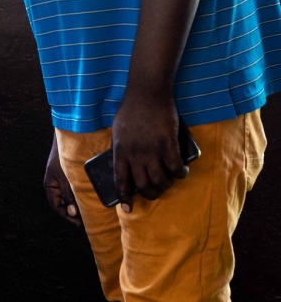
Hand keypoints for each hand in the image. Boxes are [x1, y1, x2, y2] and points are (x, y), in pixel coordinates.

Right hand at [44, 138, 81, 226]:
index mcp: (50, 186)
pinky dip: (81, 195)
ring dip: (78, 204)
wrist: (68, 139)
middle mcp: (55, 185)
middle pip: (63, 203)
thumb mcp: (66, 178)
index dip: (67, 216)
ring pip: (70, 197)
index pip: (57, 207)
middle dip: (73, 212)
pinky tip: (89, 198)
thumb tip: (73, 213)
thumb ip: (68, 195)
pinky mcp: (70, 176)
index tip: (79, 223)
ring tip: (89, 211)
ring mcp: (62, 180)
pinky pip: (74, 190)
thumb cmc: (63, 158)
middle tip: (86, 220)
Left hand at [112, 94, 187, 210]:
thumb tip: (127, 165)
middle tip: (157, 190)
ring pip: (161, 181)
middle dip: (151, 193)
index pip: (120, 181)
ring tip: (170, 179)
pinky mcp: (168, 145)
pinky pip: (176, 168)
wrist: (146, 93)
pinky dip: (180, 173)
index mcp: (119, 151)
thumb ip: (122, 149)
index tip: (128, 208)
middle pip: (143, 185)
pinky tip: (182, 171)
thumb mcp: (118, 131)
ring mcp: (151, 151)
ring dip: (167, 184)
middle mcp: (134, 155)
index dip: (125, 197)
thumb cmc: (131, 110)